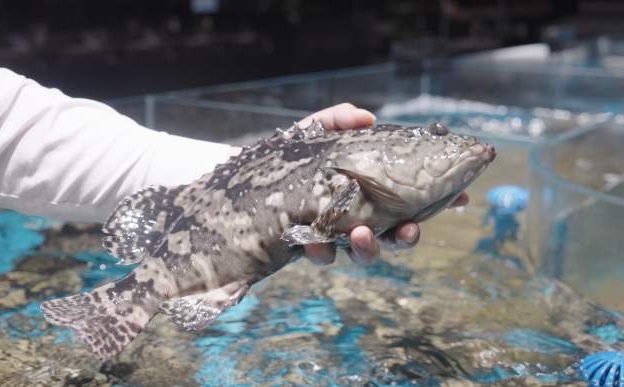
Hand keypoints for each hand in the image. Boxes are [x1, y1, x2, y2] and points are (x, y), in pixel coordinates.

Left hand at [295, 103, 468, 265]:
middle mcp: (356, 215)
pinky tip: (313, 240)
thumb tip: (367, 118)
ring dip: (367, 249)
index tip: (462, 199)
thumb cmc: (288, 154)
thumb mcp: (314, 130)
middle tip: (408, 230)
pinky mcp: (307, 245)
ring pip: (362, 252)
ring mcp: (333, 234)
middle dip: (405, 237)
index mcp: (368, 190)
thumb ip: (339, 119)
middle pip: (392, 235)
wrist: (246, 175)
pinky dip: (320, 249)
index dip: (437, 203)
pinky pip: (320, 255)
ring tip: (360, 235)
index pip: (409, 200)